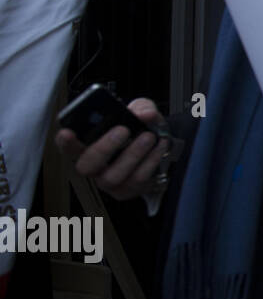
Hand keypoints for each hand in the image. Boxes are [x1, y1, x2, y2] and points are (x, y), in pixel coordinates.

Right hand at [54, 98, 169, 200]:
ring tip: (148, 137)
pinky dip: (151, 160)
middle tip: (123, 130)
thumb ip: (142, 108)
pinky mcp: (128, 190)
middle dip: (104, 147)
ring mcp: (110, 182)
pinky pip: (137, 178)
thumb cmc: (141, 130)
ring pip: (113, 175)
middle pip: (87, 165)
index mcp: (88, 146)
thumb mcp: (141, 112)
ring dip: (133, 154)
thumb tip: (145, 114)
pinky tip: (159, 146)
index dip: (65, 142)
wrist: (160, 149)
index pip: (69, 146)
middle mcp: (94, 167)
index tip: (67, 132)